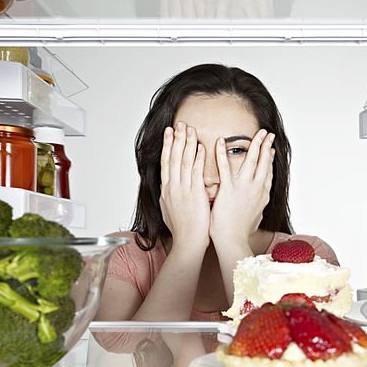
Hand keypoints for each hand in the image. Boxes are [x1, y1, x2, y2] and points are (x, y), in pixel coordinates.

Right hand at [160, 122, 210, 252]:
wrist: (187, 243)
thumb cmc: (182, 230)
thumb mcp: (169, 210)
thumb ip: (169, 197)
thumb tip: (166, 190)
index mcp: (166, 190)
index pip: (166, 162)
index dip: (168, 145)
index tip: (170, 132)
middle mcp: (172, 187)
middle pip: (173, 157)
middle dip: (176, 139)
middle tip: (179, 123)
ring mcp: (183, 190)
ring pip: (184, 161)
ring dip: (187, 144)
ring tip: (189, 129)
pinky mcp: (195, 194)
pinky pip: (196, 172)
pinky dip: (198, 159)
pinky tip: (200, 147)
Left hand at [208, 128, 274, 248]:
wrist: (233, 241)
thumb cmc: (240, 233)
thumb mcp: (254, 218)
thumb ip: (257, 208)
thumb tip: (259, 207)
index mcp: (262, 196)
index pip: (268, 173)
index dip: (270, 160)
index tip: (271, 149)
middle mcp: (257, 189)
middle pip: (264, 163)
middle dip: (267, 146)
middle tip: (268, 134)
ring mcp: (244, 188)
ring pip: (252, 161)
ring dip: (255, 144)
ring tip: (257, 133)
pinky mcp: (229, 190)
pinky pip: (225, 167)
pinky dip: (222, 153)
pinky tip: (221, 141)